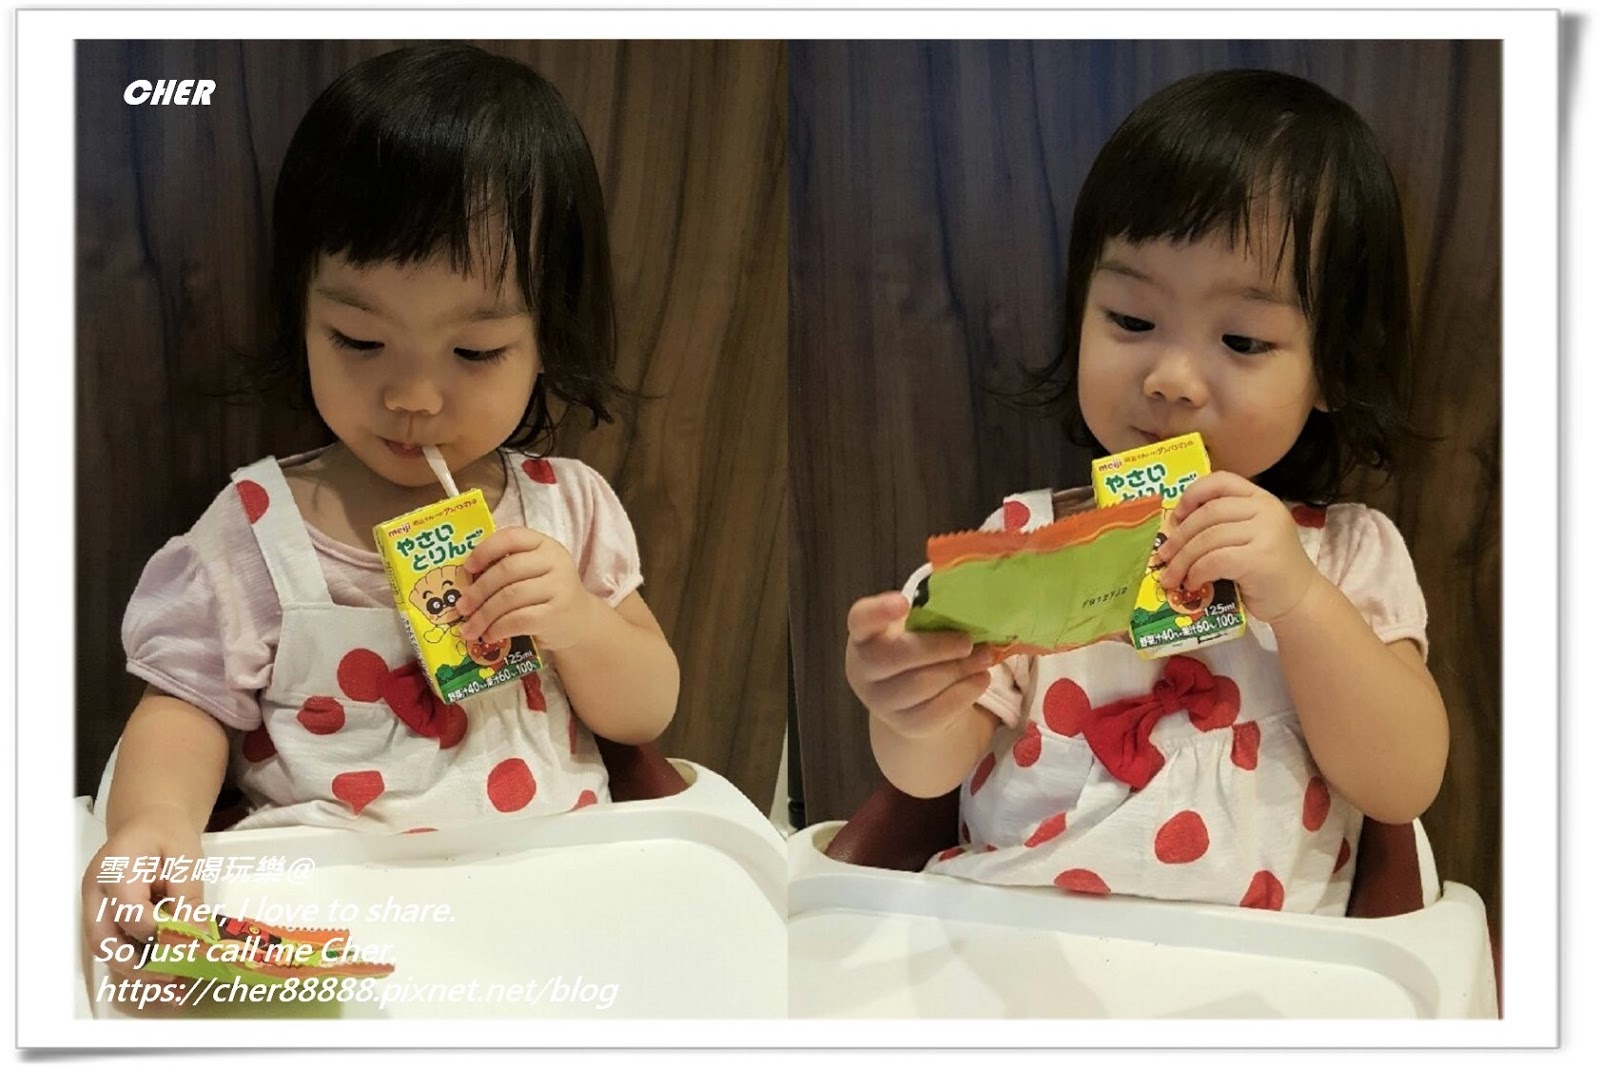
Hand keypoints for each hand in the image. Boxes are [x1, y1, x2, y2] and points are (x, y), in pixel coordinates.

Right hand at [81, 806, 204, 983]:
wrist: (148, 825)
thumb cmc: (167, 836)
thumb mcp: (186, 857)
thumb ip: (188, 896)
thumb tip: (196, 936)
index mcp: (115, 869)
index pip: (129, 911)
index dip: (159, 932)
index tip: (190, 945)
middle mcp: (95, 893)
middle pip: (104, 941)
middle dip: (139, 966)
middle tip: (175, 977)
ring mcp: (94, 909)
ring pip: (107, 951)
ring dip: (138, 971)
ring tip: (174, 984)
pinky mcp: (102, 920)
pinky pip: (115, 947)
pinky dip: (138, 963)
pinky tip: (166, 974)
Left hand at [456, 527, 599, 651]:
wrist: (580, 621)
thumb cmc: (546, 594)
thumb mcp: (533, 572)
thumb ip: (506, 568)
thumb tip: (463, 584)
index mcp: (544, 544)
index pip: (511, 537)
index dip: (485, 550)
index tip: (467, 568)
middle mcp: (555, 562)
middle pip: (506, 571)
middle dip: (478, 591)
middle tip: (461, 607)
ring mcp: (559, 588)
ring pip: (510, 597)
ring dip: (484, 615)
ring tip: (469, 628)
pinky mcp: (556, 615)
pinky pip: (519, 620)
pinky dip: (498, 629)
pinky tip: (490, 636)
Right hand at [845, 591, 993, 739]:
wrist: (906, 698)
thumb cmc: (912, 649)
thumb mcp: (911, 627)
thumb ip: (928, 613)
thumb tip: (969, 603)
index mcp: (864, 634)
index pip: (861, 619)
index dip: (879, 610)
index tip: (904, 602)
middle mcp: (863, 669)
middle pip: (897, 656)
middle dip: (939, 648)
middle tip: (968, 642)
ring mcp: (880, 701)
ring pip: (921, 685)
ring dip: (959, 669)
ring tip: (984, 658)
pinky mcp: (904, 724)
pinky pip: (936, 711)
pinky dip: (964, 693)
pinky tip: (980, 679)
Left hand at [1157, 471, 1319, 622]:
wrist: (1299, 600)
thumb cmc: (1266, 571)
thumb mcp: (1249, 537)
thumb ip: (1223, 525)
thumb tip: (1173, 529)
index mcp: (1261, 499)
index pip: (1221, 481)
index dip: (1193, 494)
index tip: (1176, 515)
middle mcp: (1265, 510)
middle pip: (1208, 513)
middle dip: (1179, 536)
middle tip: (1163, 556)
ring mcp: (1265, 533)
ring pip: (1208, 538)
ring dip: (1183, 560)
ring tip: (1171, 576)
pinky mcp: (1259, 559)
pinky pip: (1215, 560)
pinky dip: (1197, 572)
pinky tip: (1193, 583)